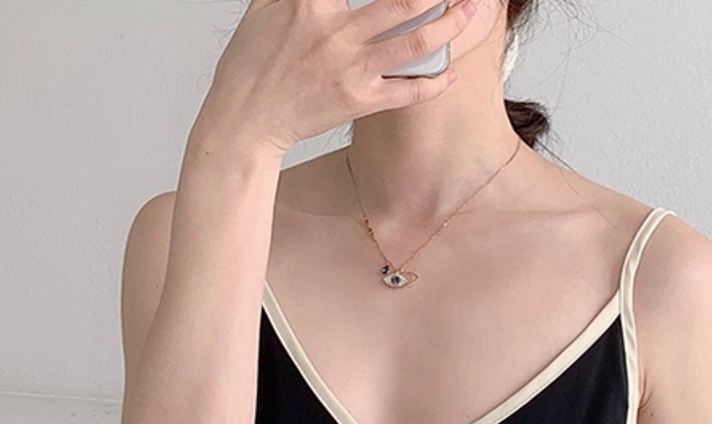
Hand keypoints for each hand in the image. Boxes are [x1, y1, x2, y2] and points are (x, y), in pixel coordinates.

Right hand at [198, 0, 476, 156]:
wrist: (245, 123)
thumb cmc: (250, 67)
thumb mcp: (262, 7)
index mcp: (310, 3)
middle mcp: (337, 34)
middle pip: (404, 1)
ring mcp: (351, 70)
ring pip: (413, 42)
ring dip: (449, 26)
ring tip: (467, 12)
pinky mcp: (358, 102)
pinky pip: (407, 93)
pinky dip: (434, 82)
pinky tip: (449, 71)